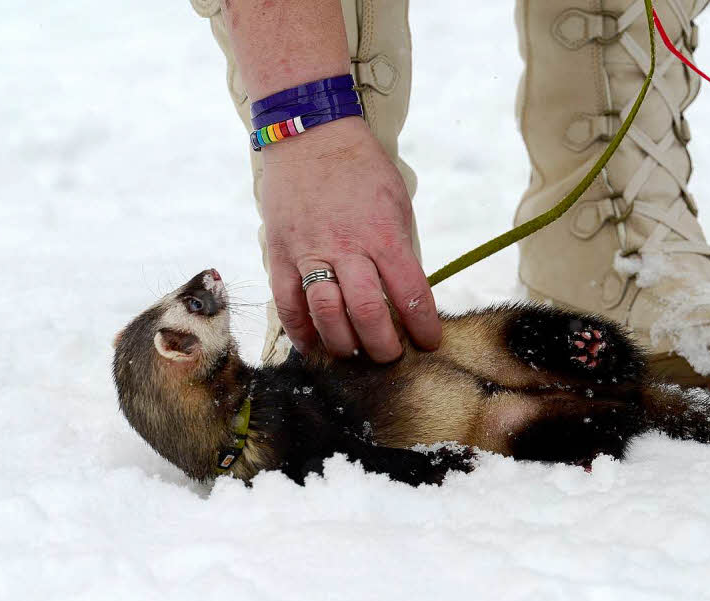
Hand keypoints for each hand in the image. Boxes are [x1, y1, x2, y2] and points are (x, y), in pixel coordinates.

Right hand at [261, 116, 440, 361]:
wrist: (311, 134)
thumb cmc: (361, 169)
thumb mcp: (396, 203)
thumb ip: (400, 248)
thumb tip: (406, 293)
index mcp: (384, 234)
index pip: (411, 293)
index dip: (423, 326)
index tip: (429, 342)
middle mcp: (347, 247)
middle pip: (369, 311)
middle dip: (384, 344)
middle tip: (391, 356)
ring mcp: (310, 252)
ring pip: (327, 313)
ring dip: (343, 344)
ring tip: (355, 353)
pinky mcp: (281, 253)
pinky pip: (287, 302)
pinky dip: (301, 330)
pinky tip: (314, 345)